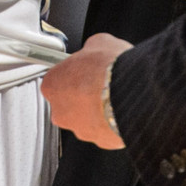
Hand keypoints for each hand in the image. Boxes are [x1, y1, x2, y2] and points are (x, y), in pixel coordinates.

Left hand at [42, 33, 130, 149]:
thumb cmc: (110, 69)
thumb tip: (95, 49)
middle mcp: (60, 112)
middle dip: (84, 95)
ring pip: (87, 119)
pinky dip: (114, 121)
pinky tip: (124, 108)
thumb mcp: (98, 43)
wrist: (132, 93)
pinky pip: (105, 130)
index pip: (57, 79)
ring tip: (117, 95)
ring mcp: (80, 130)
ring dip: (99, 109)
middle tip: (102, 82)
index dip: (74, 73)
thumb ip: (89, 49)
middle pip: (68, 103)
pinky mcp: (101, 142)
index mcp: (52, 85)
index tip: (85, 69)